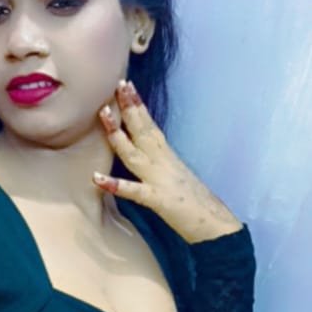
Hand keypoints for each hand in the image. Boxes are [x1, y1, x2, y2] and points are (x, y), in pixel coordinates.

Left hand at [93, 79, 242, 243]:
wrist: (216, 226)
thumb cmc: (196, 205)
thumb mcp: (177, 177)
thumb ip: (160, 165)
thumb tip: (146, 157)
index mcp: (168, 157)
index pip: (150, 126)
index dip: (137, 106)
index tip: (126, 86)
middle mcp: (163, 163)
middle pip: (143, 130)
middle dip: (129, 107)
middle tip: (116, 85)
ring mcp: (160, 180)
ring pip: (134, 153)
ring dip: (117, 134)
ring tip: (103, 114)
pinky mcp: (157, 200)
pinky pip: (133, 191)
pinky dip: (115, 185)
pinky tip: (96, 178)